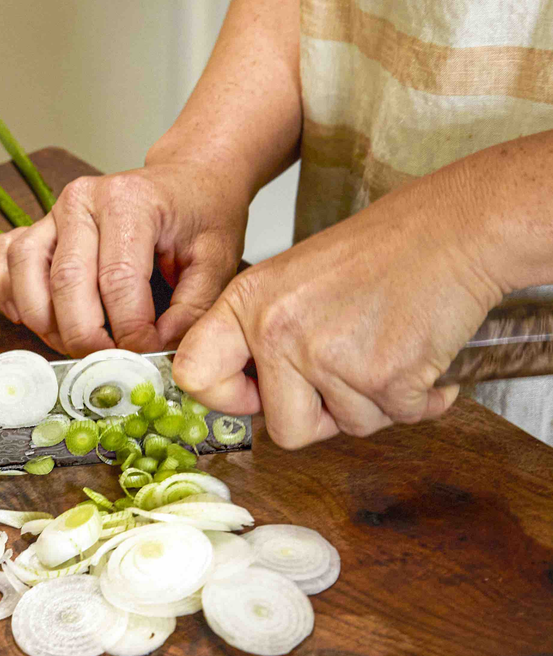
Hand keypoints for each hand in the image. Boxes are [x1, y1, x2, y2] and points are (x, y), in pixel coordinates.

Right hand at [0, 162, 248, 356]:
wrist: (186, 182)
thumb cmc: (200, 217)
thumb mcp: (217, 262)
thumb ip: (191, 311)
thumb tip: (156, 352)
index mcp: (129, 201)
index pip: (118, 281)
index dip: (130, 332)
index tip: (146, 358)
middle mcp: (82, 200)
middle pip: (68, 283)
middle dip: (87, 338)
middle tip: (111, 365)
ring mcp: (52, 212)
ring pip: (27, 275)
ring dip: (46, 324)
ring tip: (78, 347)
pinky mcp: (36, 226)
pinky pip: (4, 262)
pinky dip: (9, 296)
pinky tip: (33, 320)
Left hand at [173, 165, 505, 448]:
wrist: (459, 226)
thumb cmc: (387, 250)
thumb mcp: (296, 279)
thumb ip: (265, 337)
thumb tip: (251, 398)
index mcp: (249, 303)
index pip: (195, 374)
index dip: (228, 398)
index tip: (257, 394)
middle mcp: (279, 331)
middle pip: (284, 429)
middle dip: (324, 415)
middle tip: (352, 371)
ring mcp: (330, 356)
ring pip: (349, 427)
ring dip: (377, 400)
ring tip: (391, 345)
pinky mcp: (383, 376)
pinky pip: (398, 418)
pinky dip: (421, 399)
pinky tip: (424, 356)